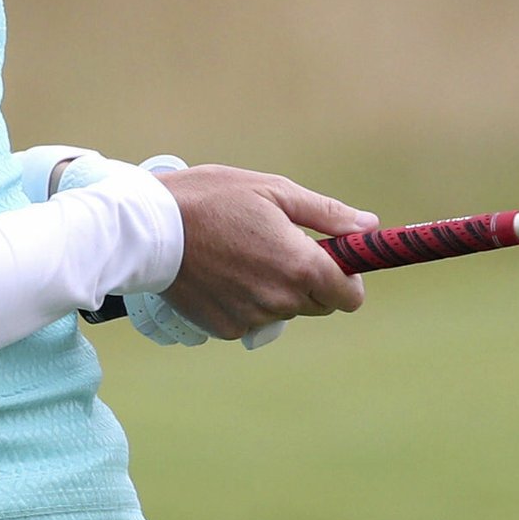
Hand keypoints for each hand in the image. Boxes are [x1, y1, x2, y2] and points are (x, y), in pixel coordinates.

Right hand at [156, 167, 375, 340]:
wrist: (149, 229)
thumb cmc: (213, 198)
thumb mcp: (275, 191)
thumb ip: (327, 215)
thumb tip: (369, 227)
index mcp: (301, 265)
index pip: (350, 297)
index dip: (346, 278)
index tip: (331, 259)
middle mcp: (281, 299)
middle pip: (318, 304)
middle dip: (311, 281)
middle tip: (279, 247)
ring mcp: (252, 318)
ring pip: (283, 311)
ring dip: (276, 290)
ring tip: (243, 254)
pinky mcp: (225, 329)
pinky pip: (251, 320)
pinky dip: (245, 301)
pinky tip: (223, 273)